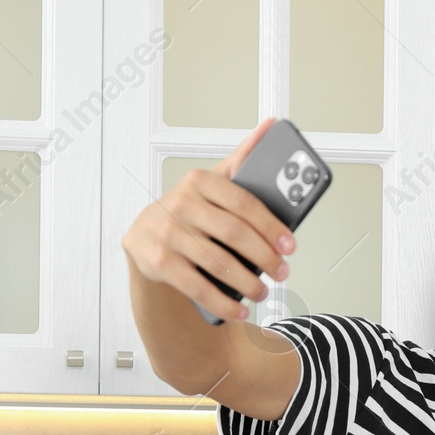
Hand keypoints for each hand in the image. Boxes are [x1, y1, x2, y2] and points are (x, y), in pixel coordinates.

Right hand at [122, 118, 296, 323]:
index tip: (290, 246)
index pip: (244, 203)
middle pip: (234, 234)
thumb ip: (243, 160)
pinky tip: (240, 309)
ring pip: (218, 263)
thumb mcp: (213, 183)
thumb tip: (272, 125)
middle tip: (282, 272)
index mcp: (200, 180)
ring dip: (247, 283)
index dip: (271, 226)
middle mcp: (181, 203)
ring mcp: (167, 233)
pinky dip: (223, 302)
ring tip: (264, 290)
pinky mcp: (157, 262)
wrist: (144, 236)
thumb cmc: (191, 210)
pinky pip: (197, 287)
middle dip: (265, 258)